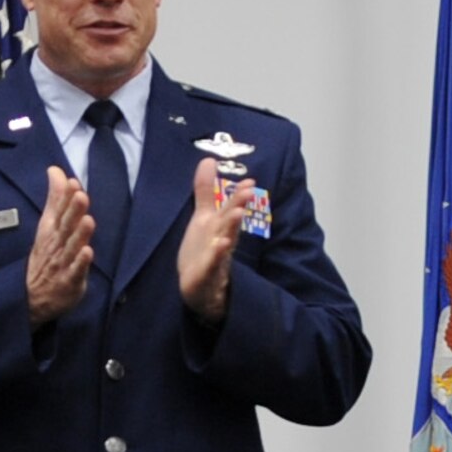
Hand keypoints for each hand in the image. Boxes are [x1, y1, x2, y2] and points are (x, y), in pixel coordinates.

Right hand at [26, 166, 94, 326]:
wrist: (31, 297)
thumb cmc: (46, 255)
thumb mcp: (48, 225)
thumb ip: (55, 198)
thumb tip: (56, 171)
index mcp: (51, 230)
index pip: (58, 210)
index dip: (65, 196)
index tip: (72, 182)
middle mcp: (56, 244)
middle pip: (65, 226)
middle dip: (72, 210)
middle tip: (80, 195)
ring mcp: (62, 263)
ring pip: (71, 246)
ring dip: (79, 233)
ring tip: (87, 220)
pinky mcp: (70, 281)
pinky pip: (76, 271)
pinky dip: (81, 263)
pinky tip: (88, 252)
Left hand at [177, 157, 253, 323]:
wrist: (200, 292)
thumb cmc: (204, 251)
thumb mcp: (202, 218)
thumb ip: (205, 191)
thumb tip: (209, 160)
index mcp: (219, 227)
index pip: (229, 209)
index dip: (238, 195)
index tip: (250, 181)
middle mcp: (220, 240)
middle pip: (230, 221)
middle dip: (238, 206)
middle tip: (249, 189)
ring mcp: (215, 259)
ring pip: (224, 241)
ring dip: (230, 228)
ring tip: (236, 213)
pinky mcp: (205, 276)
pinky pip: (211, 265)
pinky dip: (216, 255)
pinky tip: (220, 245)